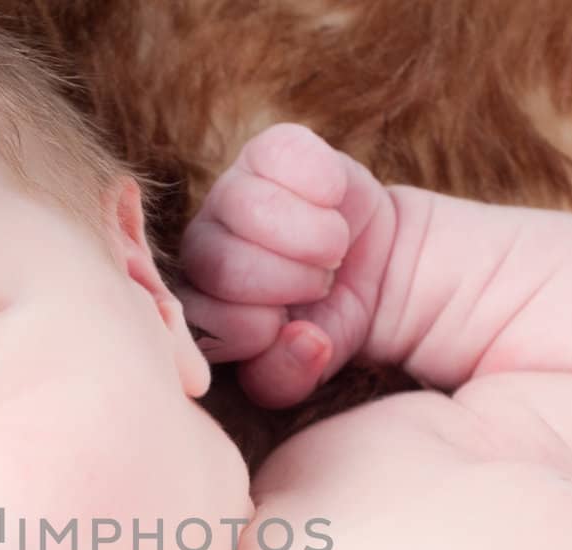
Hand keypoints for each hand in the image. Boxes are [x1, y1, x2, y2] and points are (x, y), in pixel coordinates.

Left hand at [177, 122, 389, 407]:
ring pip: (246, 206)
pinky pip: (283, 154)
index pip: (196, 317)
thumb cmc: (326, 324)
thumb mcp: (304, 369)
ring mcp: (231, 192)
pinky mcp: (269, 151)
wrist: (376, 274)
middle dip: (286, 283)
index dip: (250, 328)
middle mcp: (202, 246)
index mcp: (195, 304)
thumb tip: (302, 338)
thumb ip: (284, 376)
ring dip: (309, 236)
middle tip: (320, 286)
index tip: (284, 327)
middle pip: (218, 262)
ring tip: (332, 252)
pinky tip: (335, 202)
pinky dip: (322, 183)